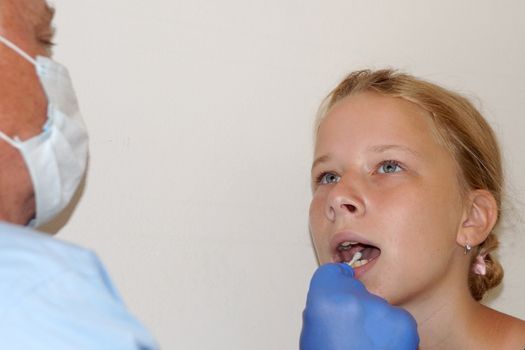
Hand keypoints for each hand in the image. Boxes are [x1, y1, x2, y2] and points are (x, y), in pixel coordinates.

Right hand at [300, 263, 418, 349]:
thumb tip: (335, 298)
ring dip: (374, 319)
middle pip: (355, 288)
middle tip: (349, 332)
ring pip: (377, 304)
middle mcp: (355, 299)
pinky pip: (396, 318)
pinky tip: (380, 348)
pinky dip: (391, 331)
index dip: (335, 284)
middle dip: (354, 304)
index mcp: (326, 299)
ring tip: (365, 345)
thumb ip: (323, 308)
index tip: (339, 289)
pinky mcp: (404, 323)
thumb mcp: (312, 333)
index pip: (332, 272)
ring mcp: (382, 310)